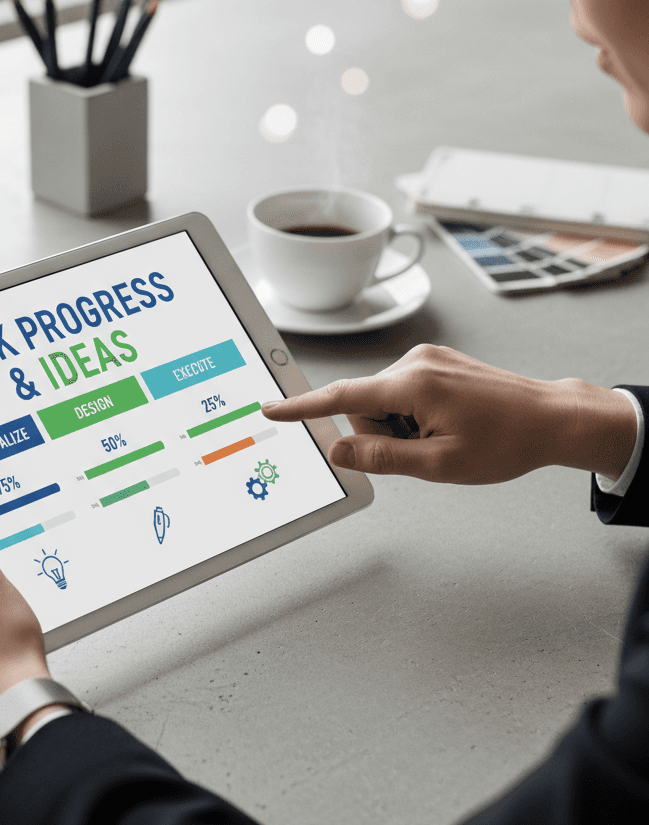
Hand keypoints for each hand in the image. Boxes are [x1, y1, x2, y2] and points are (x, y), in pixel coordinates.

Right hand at [260, 344, 636, 483]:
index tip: (270, 410)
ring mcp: (427, 359)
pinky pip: (402, 393)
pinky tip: (447, 423)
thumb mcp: (440, 464)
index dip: (301, 408)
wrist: (553, 418)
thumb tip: (337, 451)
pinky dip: (412, 415)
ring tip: (444, 436)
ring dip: (401, 427)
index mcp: (413, 385)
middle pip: (364, 408)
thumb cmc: (506, 442)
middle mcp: (414, 362)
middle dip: (382, 435)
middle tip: (427, 449)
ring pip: (383, 403)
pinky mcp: (435, 362)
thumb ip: (382, 457)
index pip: (341, 398)